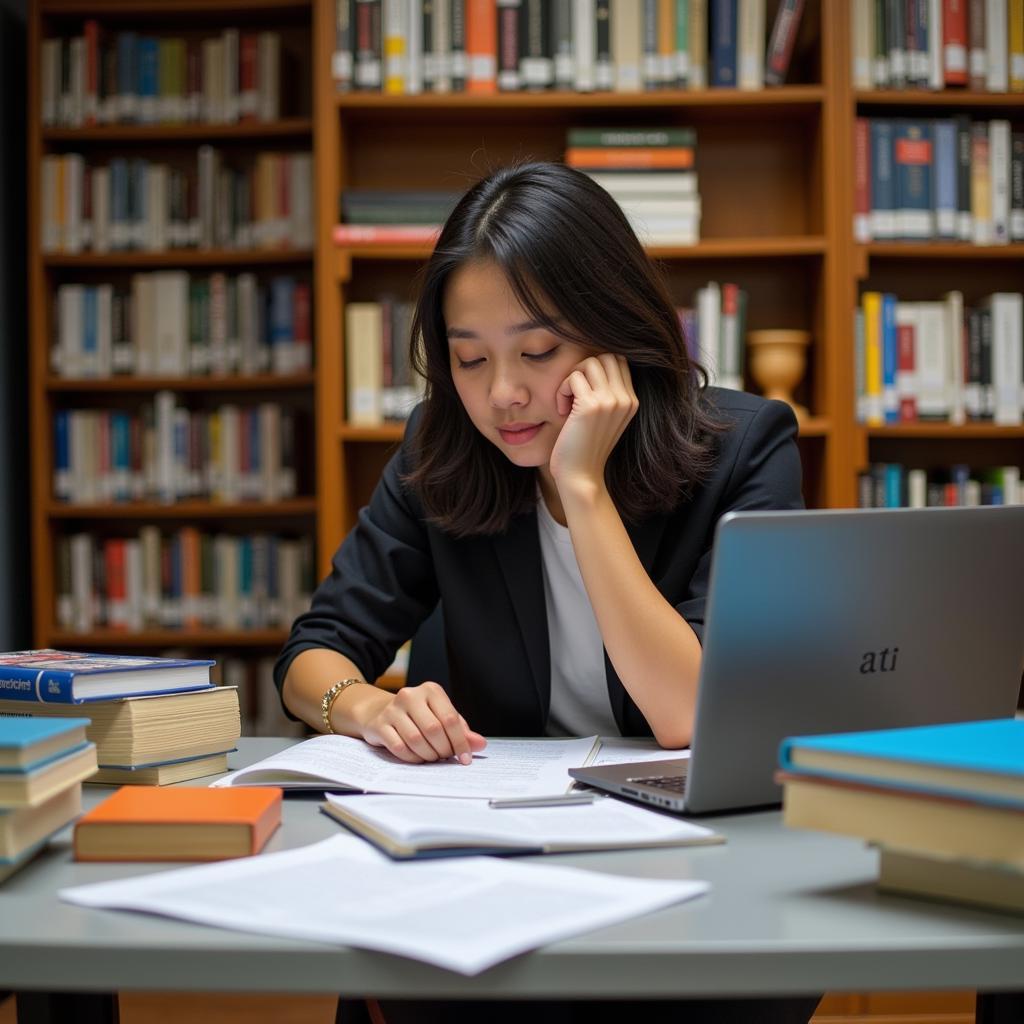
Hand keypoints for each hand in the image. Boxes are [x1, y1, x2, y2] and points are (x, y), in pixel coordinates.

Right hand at [358, 682, 487, 764]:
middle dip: (443, 749)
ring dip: (428, 755)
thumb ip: (461, 730)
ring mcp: (392, 709)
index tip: (465, 759)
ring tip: (432, 757)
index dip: (461, 742)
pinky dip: (412, 757)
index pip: (450, 718)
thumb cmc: (418, 716)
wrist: (379, 712)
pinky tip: (417, 757)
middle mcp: (410, 695)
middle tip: (445, 757)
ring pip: (416, 739)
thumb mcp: (441, 717)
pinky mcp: (379, 725)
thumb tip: (480, 744)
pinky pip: (399, 747)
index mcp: (431, 690)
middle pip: (434, 730)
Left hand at [549, 354, 638, 495]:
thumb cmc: (585, 449)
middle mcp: (626, 399)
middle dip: (585, 368)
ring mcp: (610, 401)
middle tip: (573, 392)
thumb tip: (594, 364)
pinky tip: (561, 410)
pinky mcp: (591, 406)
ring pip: (590, 362)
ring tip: (567, 402)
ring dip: (572, 377)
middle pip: (606, 356)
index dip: (596, 369)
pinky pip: (573, 377)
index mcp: (632, 401)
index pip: (618, 361)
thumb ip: (607, 394)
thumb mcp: (605, 419)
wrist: (581, 477)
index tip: (583, 392)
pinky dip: (562, 389)